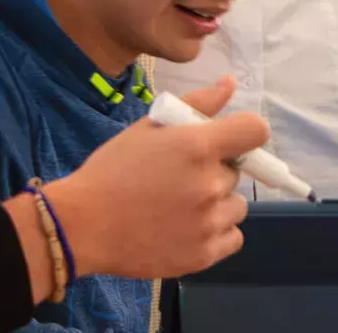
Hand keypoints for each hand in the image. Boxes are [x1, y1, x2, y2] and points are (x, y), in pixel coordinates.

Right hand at [44, 77, 268, 280]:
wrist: (82, 225)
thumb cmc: (112, 171)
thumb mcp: (148, 128)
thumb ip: (196, 104)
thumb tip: (230, 83)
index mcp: (198, 146)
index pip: (255, 131)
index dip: (245, 134)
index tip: (229, 143)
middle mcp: (210, 183)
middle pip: (237, 172)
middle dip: (214, 172)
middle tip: (179, 179)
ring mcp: (209, 222)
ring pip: (236, 206)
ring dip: (218, 204)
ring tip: (180, 207)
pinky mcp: (204, 254)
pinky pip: (233, 237)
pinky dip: (217, 233)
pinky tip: (187, 229)